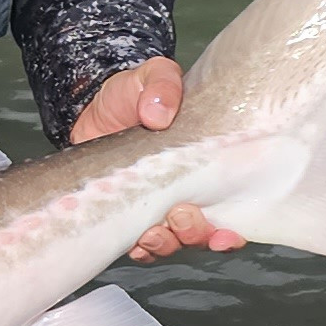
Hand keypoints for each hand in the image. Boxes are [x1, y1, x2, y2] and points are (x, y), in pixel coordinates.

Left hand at [69, 57, 246, 262]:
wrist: (94, 107)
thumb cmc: (133, 95)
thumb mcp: (151, 78)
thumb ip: (162, 85)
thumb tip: (159, 113)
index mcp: (205, 170)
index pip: (231, 211)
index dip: (231, 232)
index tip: (225, 233)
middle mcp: (185, 195)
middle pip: (200, 235)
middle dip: (195, 233)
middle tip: (181, 215)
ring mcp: (153, 207)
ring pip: (169, 243)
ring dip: (164, 243)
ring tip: (152, 231)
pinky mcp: (123, 214)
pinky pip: (133, 244)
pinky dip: (135, 246)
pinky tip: (132, 239)